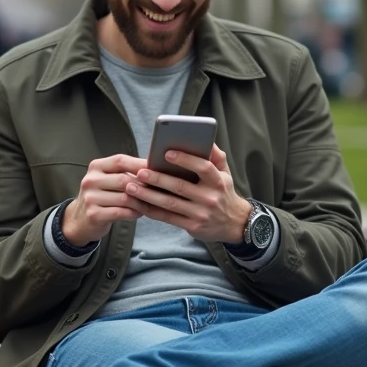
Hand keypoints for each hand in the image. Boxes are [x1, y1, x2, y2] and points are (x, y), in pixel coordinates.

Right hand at [62, 154, 153, 245]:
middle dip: (144, 186)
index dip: (139, 164)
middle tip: (159, 190)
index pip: (120, 161)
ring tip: (152, 203)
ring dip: (142, 202)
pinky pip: (121, 212)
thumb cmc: (102, 196)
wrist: (80, 219)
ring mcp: (90, 198)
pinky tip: (140, 212)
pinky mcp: (93, 214)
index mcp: (96, 167)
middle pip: (124, 180)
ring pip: (125, 198)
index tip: (157, 167)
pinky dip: (134, 213)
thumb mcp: (108, 179)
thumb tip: (155, 168)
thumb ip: (126, 173)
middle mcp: (90, 180)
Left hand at [125, 144, 251, 243]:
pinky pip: (168, 217)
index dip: (186, 160)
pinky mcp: (192, 226)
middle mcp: (210, 198)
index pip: (203, 167)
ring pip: (170, 203)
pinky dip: (151, 210)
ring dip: (148, 195)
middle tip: (140, 172)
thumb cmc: (224, 193)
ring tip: (131, 187)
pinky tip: (138, 202)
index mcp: (218, 181)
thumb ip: (216, 157)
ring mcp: (200, 214)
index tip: (167, 153)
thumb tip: (206, 139)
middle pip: (180, 187)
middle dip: (158, 178)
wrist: (234, 224)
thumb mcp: (226, 174)